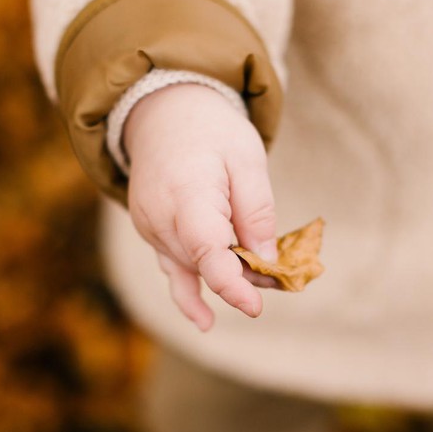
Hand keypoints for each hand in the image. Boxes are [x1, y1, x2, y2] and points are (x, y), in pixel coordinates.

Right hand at [123, 83, 277, 330]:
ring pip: (193, 267)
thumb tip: (265, 261)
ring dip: (227, 276)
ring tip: (261, 281)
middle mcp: (160, 216)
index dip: (231, 283)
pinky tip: (204, 320)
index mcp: (186, 193)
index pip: (206, 250)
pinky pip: (171, 267)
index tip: (256, 306)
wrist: (163, 111)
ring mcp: (149, 226)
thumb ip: (257, 211)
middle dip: (245, 275)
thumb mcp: (247, 158)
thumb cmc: (212, 130)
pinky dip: (189, 293)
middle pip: (205, 263)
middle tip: (283, 275)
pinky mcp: (150, 231)